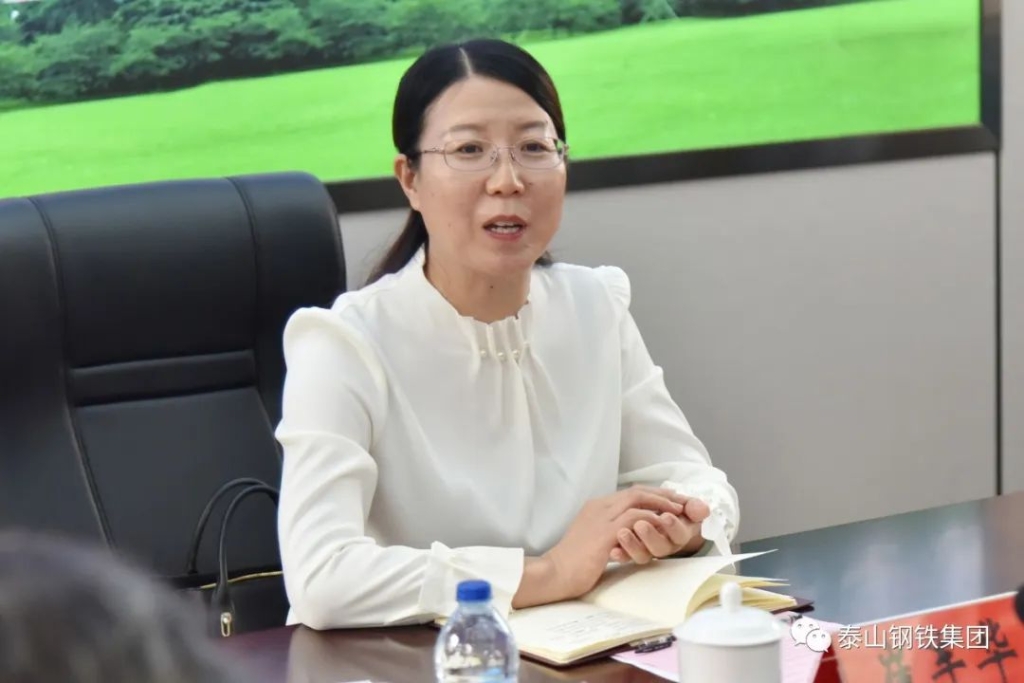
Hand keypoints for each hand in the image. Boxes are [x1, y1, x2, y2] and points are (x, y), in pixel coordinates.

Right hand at [541, 486, 690, 599]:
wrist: (555, 574)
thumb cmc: (573, 563)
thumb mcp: (592, 540)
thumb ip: (609, 532)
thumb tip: (628, 534)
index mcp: (596, 507)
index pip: (629, 492)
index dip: (653, 494)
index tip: (671, 499)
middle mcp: (599, 506)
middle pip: (637, 490)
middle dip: (662, 494)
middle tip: (683, 501)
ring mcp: (601, 517)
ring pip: (637, 499)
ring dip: (661, 503)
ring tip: (679, 512)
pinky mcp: (605, 532)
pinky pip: (634, 517)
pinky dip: (652, 518)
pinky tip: (664, 525)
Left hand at [609, 497, 709, 563]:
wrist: (661, 513)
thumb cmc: (675, 511)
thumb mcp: (687, 507)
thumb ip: (694, 508)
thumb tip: (702, 509)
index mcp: (678, 534)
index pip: (679, 534)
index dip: (674, 527)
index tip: (666, 516)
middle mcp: (663, 545)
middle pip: (659, 548)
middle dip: (651, 537)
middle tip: (641, 525)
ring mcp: (647, 550)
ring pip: (642, 555)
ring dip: (632, 545)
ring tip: (622, 533)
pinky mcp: (631, 552)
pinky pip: (626, 558)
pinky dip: (620, 554)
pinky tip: (613, 549)